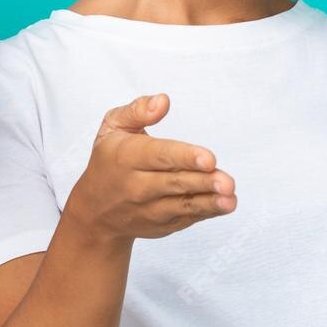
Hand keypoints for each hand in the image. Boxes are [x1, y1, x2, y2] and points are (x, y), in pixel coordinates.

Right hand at [61, 94, 234, 245]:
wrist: (95, 211)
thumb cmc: (110, 159)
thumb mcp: (112, 127)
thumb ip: (137, 110)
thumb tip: (163, 101)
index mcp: (127, 157)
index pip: (158, 156)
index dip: (184, 157)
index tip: (209, 158)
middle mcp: (136, 186)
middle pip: (174, 182)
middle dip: (203, 182)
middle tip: (227, 182)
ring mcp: (149, 209)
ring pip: (182, 205)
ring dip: (209, 203)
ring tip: (230, 200)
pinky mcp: (161, 225)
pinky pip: (185, 218)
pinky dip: (205, 212)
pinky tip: (223, 205)